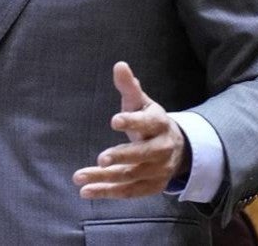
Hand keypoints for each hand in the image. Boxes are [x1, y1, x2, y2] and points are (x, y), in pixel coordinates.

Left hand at [73, 61, 189, 198]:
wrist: (178, 148)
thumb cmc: (150, 121)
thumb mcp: (142, 103)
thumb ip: (129, 87)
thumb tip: (120, 65)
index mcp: (160, 124)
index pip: (148, 123)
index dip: (132, 121)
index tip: (114, 120)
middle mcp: (162, 149)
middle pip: (143, 155)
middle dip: (122, 156)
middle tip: (100, 158)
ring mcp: (158, 170)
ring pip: (132, 176)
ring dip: (105, 178)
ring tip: (79, 177)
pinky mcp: (152, 186)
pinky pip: (130, 192)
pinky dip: (108, 192)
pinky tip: (87, 191)